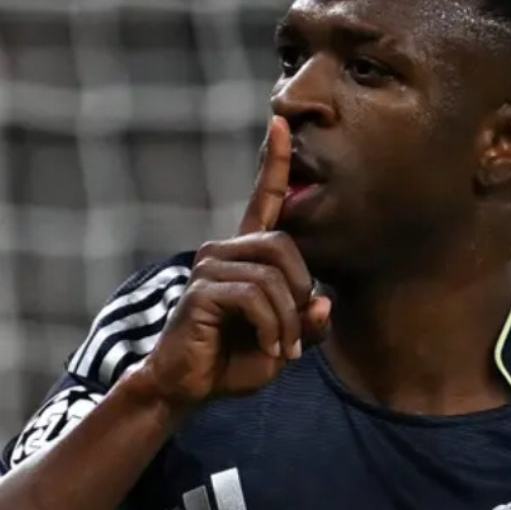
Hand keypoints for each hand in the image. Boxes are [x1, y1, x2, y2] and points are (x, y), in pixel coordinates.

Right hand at [136, 116, 332, 409]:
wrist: (188, 387)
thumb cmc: (232, 361)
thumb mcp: (284, 343)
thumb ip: (307, 323)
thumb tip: (323, 302)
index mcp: (244, 256)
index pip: (263, 199)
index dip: (273, 162)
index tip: (279, 122)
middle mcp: (223, 251)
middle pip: (284, 244)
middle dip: (300, 293)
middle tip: (294, 335)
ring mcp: (209, 267)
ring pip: (274, 276)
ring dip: (287, 320)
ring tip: (280, 349)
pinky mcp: (202, 290)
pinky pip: (256, 297)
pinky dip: (272, 327)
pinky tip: (268, 348)